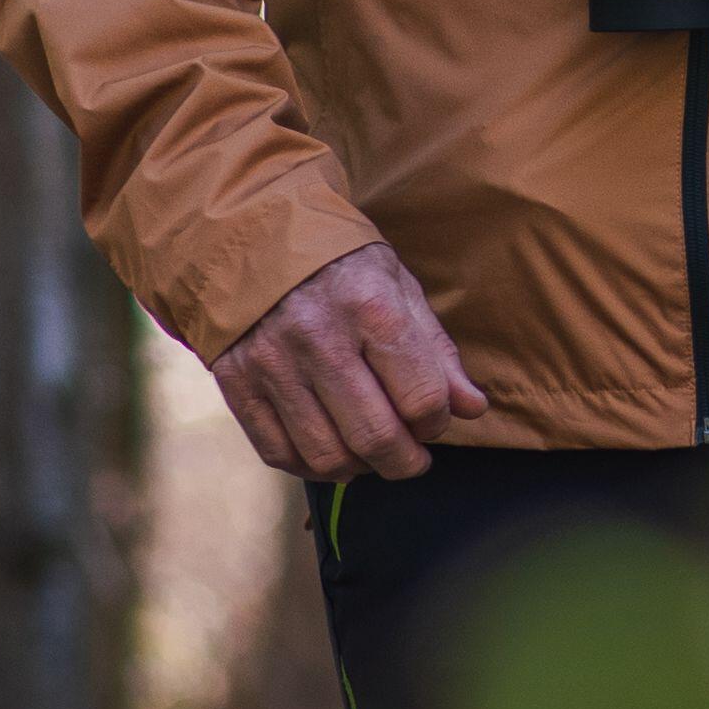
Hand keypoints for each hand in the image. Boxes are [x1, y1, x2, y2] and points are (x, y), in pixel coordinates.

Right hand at [209, 238, 489, 479]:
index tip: (435, 421)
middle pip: (375, 436)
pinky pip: (278, 453)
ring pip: (326, 455)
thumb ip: (437, 352)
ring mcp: (272, 364)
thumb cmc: (342, 266)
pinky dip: (310, 467)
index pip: (421, 397)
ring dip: (360, 470)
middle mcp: (318, 339)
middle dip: (405, 462)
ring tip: (373, 456)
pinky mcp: (236, 383)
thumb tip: (473, 409)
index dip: (437, 422)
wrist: (254, 238)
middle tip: (412, 459)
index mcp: (371, 308)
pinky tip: (331, 452)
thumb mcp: (399, 289)